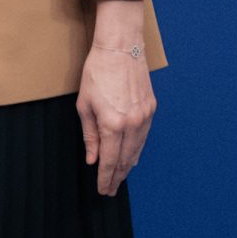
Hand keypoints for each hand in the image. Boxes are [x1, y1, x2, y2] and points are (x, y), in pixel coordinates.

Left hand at [77, 0, 155, 194]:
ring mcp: (144, 116)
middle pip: (125, 159)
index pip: (110, 161)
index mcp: (112, 124)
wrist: (120, 48)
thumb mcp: (85, 105)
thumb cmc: (97, 72)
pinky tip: (133, 156)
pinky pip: (144, 135)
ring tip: (120, 177)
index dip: (105, 178)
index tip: (102, 189)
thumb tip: (93, 159)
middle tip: (111, 189)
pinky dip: (138, 149)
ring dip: (128, 166)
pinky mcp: (151, 107)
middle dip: (117, 177)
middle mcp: (132, 123)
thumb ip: (90, 135)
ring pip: (137, 150)